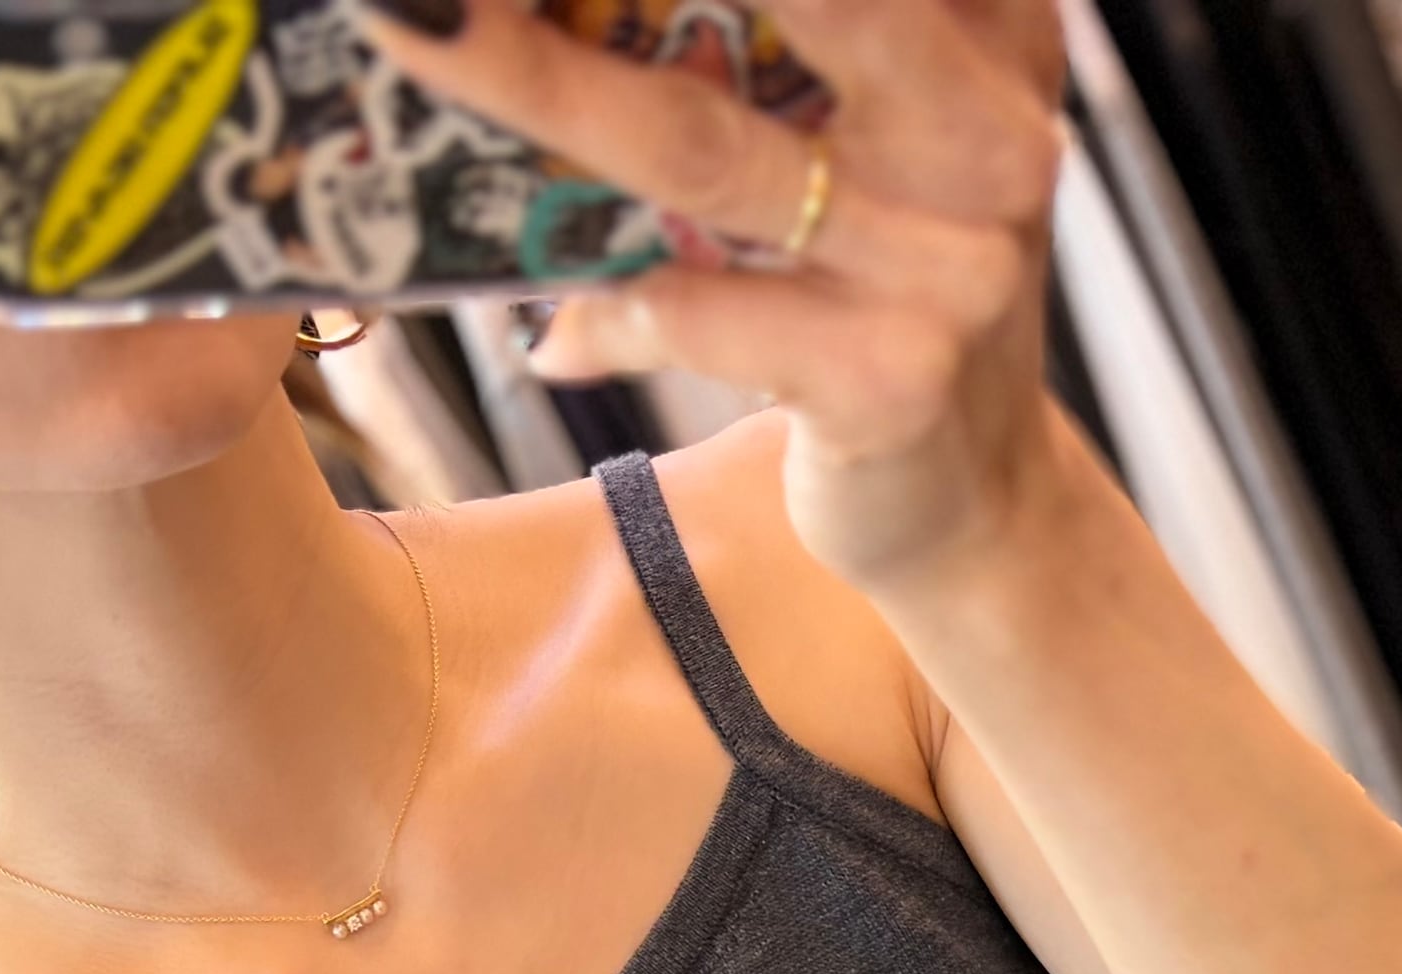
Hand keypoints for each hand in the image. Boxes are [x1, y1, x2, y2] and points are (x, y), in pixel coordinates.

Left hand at [366, 1, 1069, 590]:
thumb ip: (796, 34)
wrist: (979, 496)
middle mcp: (986, 131)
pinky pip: (697, 313)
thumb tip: (521, 2)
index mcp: (987, 32)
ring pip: (699, 142)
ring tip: (414, 28)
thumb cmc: (886, 280)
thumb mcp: (882, 125)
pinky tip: (549, 326)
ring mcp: (949, 260)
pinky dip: (605, 308)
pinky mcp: (892, 378)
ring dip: (535, 80)